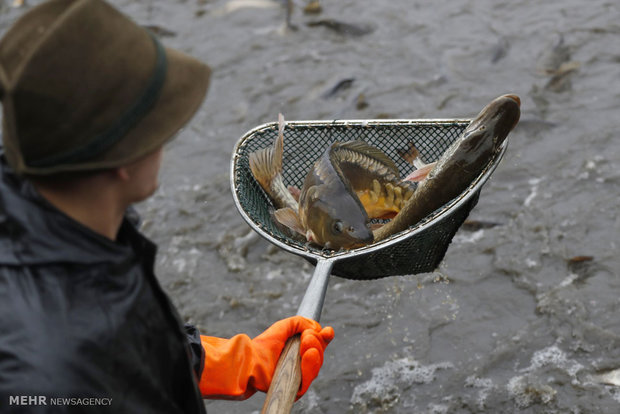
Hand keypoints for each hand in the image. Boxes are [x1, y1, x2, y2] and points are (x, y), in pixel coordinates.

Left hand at [199, 316, 333, 399]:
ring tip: (307, 344)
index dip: (325, 338)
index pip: (318, 345)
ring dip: (315, 352)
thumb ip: (301, 322)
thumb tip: (317, 328)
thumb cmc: (263, 346)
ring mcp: (298, 377)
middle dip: (317, 343)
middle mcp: (300, 364)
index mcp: (298, 350)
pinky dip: (310, 366)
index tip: (328, 331)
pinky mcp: (295, 389)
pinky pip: (309, 379)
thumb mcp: (284, 327)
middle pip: (320, 354)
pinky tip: (307, 355)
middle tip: (307, 336)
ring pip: (317, 366)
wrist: (252, 361)